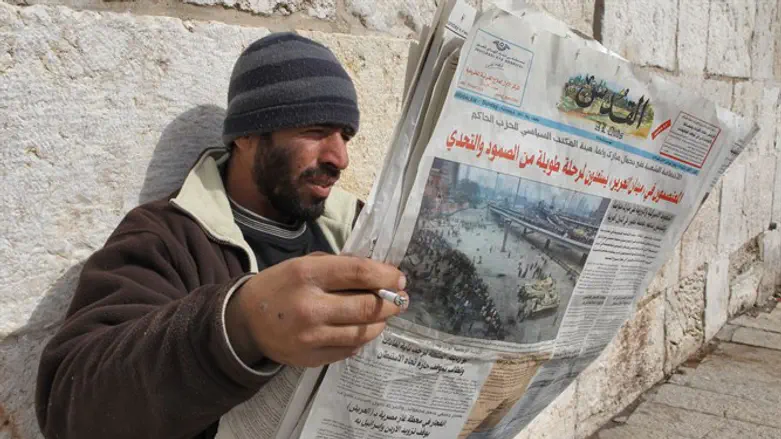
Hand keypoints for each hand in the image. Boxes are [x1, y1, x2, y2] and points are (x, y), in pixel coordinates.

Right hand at [226, 254, 407, 367]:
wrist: (245, 323)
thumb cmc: (280, 286)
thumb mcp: (303, 264)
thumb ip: (339, 267)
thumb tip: (379, 273)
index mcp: (307, 275)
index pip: (359, 273)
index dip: (386, 276)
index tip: (399, 278)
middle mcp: (310, 307)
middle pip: (367, 307)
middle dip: (392, 302)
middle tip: (400, 299)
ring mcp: (311, 337)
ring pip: (364, 332)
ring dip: (380, 322)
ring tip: (382, 314)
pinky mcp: (312, 358)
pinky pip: (350, 349)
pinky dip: (361, 338)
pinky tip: (360, 328)